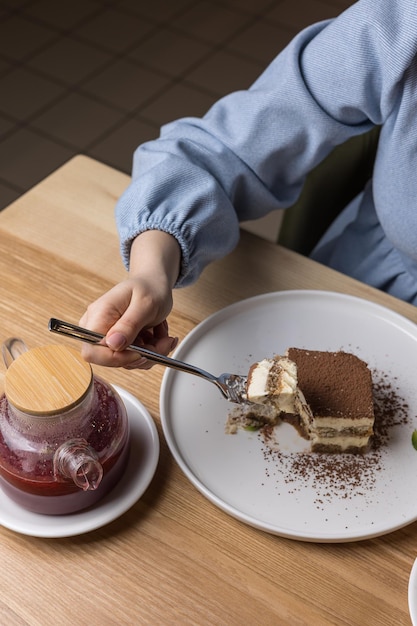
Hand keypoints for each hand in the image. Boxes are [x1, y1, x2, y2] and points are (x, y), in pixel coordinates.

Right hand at [79, 231, 180, 368]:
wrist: (154, 284)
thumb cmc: (149, 288)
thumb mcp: (145, 304)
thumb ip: (129, 324)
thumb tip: (112, 344)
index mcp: (99, 315)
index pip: (92, 351)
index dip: (115, 358)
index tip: (140, 353)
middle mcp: (98, 327)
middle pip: (111, 359)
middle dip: (141, 355)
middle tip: (162, 341)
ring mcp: (108, 336)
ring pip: (126, 361)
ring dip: (151, 352)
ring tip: (162, 334)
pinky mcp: (119, 343)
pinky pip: (133, 357)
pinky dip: (151, 350)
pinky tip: (159, 335)